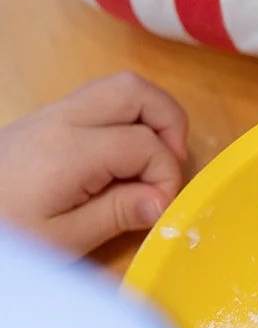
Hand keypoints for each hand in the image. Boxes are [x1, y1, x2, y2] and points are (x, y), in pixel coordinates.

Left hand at [0, 72, 187, 254]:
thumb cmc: (8, 230)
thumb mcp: (64, 238)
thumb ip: (118, 214)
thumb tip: (164, 201)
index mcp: (71, 151)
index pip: (146, 144)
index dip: (166, 176)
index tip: (157, 208)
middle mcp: (63, 120)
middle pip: (136, 91)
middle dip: (170, 122)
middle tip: (171, 165)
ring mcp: (51, 115)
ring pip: (118, 88)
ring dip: (148, 117)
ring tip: (152, 160)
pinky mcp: (44, 122)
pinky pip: (98, 102)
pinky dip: (124, 120)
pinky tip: (120, 160)